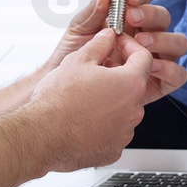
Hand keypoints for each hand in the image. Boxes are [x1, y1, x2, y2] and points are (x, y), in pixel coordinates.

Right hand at [28, 29, 152, 171]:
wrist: (42, 136)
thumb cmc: (59, 100)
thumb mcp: (78, 60)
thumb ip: (100, 44)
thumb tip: (108, 36)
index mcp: (131, 85)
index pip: (144, 58)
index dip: (130, 46)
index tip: (118, 45)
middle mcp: (134, 111)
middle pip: (133, 86)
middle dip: (118, 76)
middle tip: (96, 71)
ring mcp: (124, 133)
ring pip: (123, 110)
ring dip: (110, 101)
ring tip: (84, 98)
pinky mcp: (113, 151)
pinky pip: (113, 132)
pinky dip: (103, 125)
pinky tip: (83, 119)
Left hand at [42, 0, 186, 103]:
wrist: (65, 96)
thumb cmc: (72, 60)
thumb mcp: (78, 32)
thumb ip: (94, 12)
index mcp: (128, 22)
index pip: (143, 2)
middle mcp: (146, 37)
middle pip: (164, 19)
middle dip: (151, 15)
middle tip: (132, 19)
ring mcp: (155, 60)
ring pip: (178, 44)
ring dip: (163, 40)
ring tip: (141, 43)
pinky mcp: (159, 84)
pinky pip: (178, 74)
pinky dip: (169, 68)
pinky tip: (150, 68)